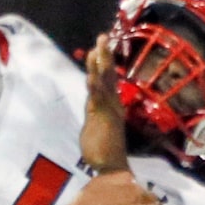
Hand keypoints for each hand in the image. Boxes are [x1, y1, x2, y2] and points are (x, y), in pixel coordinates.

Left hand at [81, 37, 129, 171]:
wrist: (112, 168)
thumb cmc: (104, 150)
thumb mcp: (97, 127)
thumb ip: (96, 114)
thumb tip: (93, 107)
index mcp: (111, 104)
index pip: (107, 78)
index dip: (104, 61)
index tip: (100, 45)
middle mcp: (111, 103)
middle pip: (108, 74)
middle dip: (104, 54)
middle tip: (103, 36)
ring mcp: (108, 109)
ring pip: (104, 81)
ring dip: (101, 63)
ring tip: (99, 46)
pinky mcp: (103, 118)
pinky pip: (98, 98)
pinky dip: (95, 86)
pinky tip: (92, 75)